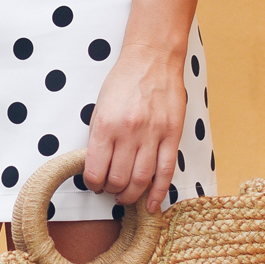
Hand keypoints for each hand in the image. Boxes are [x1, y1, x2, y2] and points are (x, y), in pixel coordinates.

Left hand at [82, 43, 189, 214]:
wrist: (152, 59)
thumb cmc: (123, 81)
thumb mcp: (99, 107)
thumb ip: (99, 138)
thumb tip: (97, 167)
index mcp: (105, 126)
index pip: (95, 171)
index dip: (93, 184)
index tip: (95, 184)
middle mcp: (128, 133)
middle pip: (118, 180)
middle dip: (112, 191)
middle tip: (111, 190)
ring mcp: (152, 135)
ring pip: (141, 180)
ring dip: (132, 195)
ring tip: (127, 196)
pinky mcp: (172, 135)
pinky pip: (165, 171)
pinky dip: (158, 192)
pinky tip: (152, 204)